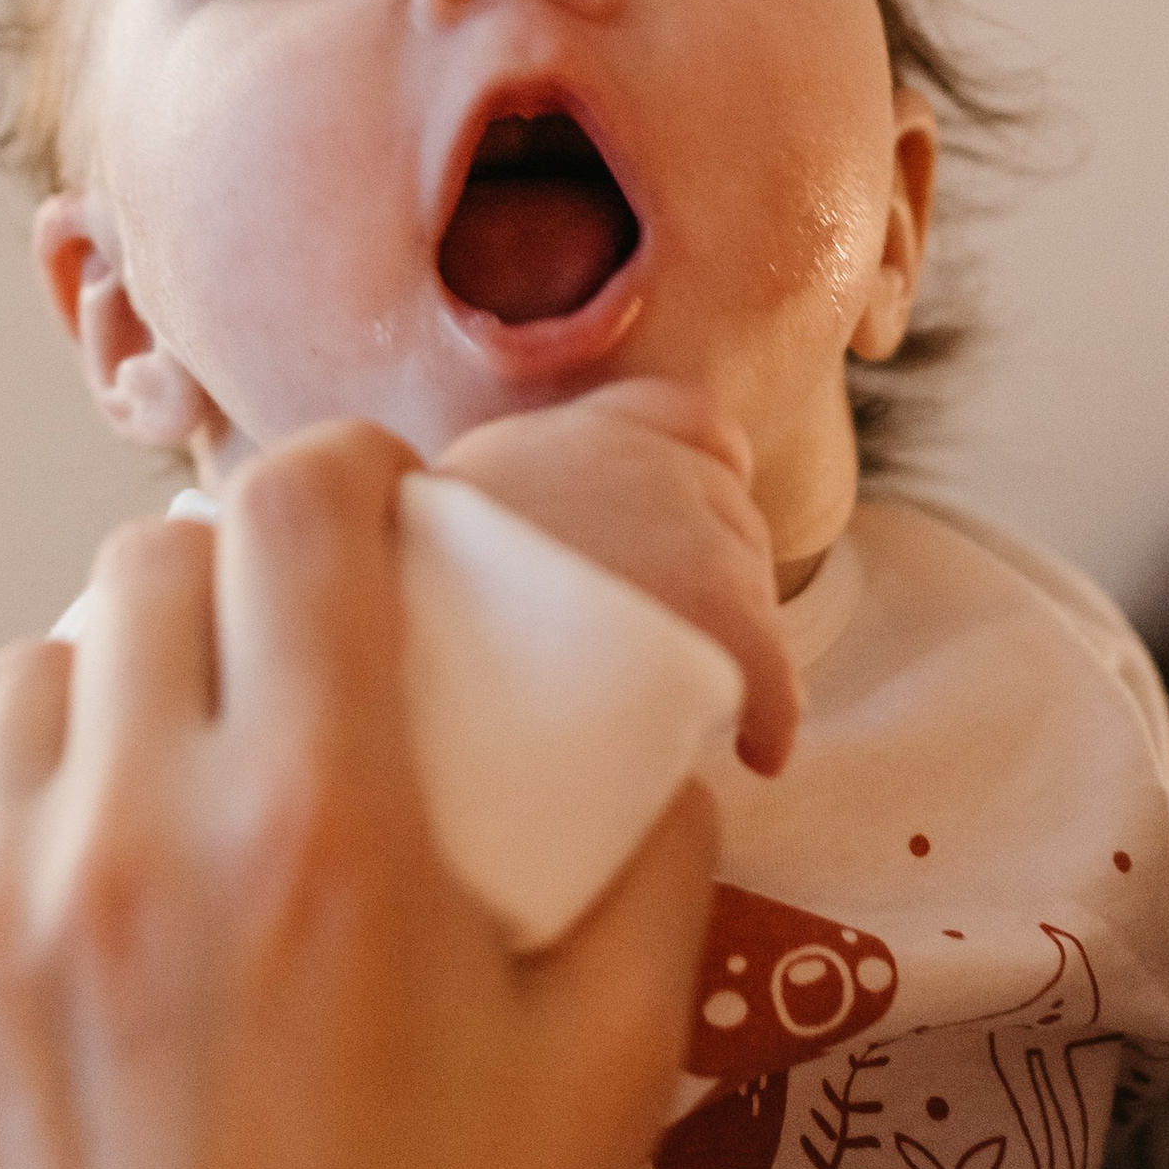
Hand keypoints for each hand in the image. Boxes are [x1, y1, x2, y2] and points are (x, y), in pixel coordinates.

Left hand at [0, 422, 715, 1168]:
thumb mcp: (618, 1067)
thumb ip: (657, 866)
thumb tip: (658, 740)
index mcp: (320, 827)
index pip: (291, 511)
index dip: (342, 472)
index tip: (376, 511)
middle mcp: (131, 845)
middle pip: (143, 568)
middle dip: (230, 570)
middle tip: (287, 646)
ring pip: (27, 688)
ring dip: (115, 690)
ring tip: (181, 782)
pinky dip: (32, 863)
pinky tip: (104, 966)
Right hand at [436, 379, 800, 775]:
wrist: (402, 660)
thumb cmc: (395, 616)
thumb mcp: (436, 530)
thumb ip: (501, 522)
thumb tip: (526, 567)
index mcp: (557, 435)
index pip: (679, 416)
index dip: (700, 474)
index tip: (685, 539)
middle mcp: (626, 458)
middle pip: (724, 506)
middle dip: (713, 574)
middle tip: (667, 647)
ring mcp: (676, 526)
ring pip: (750, 580)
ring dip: (734, 635)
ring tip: (681, 698)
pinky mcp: (714, 606)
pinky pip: (772, 667)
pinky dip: (773, 712)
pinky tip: (760, 752)